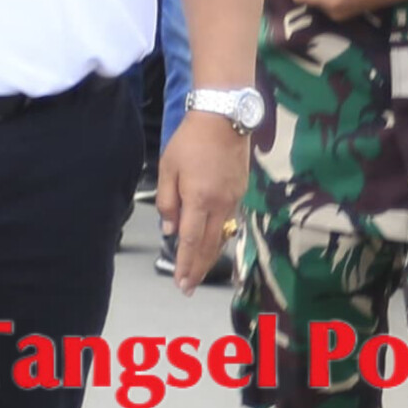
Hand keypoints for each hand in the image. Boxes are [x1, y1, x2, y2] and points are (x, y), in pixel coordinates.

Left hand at [160, 108, 247, 283]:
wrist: (225, 118)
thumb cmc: (190, 141)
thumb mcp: (168, 168)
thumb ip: (167, 202)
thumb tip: (170, 230)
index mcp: (199, 199)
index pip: (191, 241)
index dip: (185, 264)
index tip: (180, 282)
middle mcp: (220, 204)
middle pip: (209, 246)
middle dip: (198, 269)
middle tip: (188, 288)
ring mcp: (233, 199)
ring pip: (221, 235)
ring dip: (209, 256)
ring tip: (199, 272)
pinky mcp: (241, 192)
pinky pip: (227, 221)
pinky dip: (218, 236)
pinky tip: (211, 243)